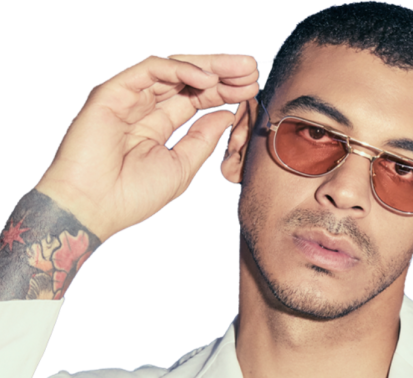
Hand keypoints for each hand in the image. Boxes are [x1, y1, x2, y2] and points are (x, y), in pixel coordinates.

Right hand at [36, 55, 258, 240]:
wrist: (93, 208)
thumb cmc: (131, 196)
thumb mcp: (181, 166)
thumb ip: (202, 138)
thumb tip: (226, 115)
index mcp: (158, 126)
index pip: (196, 99)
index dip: (224, 92)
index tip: (252, 89)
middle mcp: (143, 108)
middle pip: (188, 81)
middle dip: (223, 74)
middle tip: (252, 70)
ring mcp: (128, 98)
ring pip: (173, 70)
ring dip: (209, 67)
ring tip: (240, 70)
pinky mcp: (113, 92)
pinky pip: (151, 70)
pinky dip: (181, 70)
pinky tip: (208, 79)